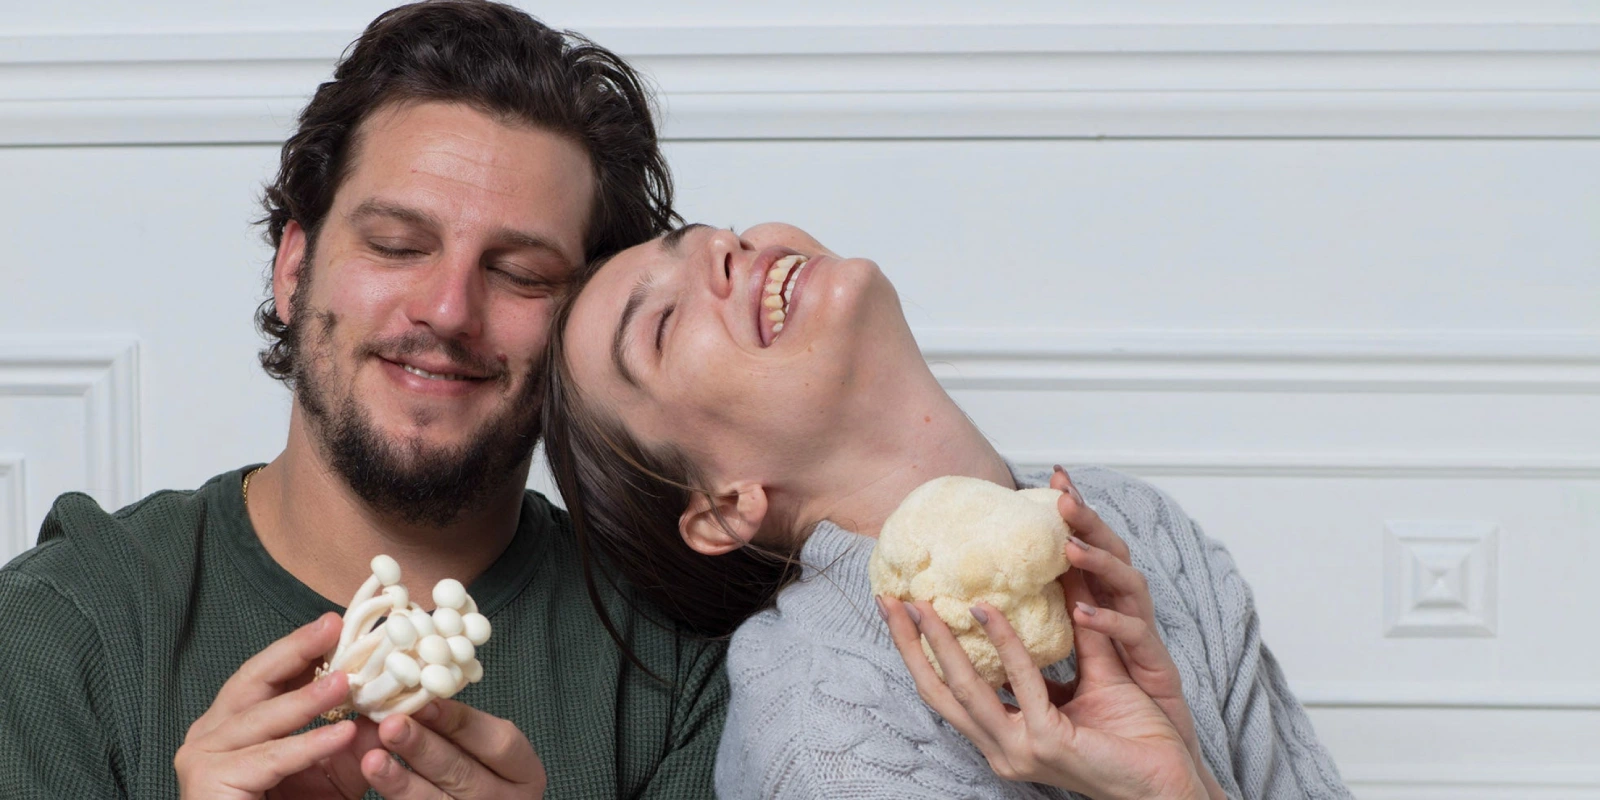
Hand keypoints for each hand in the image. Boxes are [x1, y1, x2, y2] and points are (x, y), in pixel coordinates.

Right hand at [175, 613, 376, 798]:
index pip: (272, 672)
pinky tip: (342, 734)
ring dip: (307, 698)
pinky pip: (267, 758)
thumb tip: (391, 695)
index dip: (305, 645)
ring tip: (347, 681)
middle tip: (333, 626)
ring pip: (261, 717)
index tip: (341, 620)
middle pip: (255, 679)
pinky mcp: (208, 784)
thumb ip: (356, 733)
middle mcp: (212, 733)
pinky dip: (306, 746)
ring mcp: (204, 757)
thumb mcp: (338, 770)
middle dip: (296, 650)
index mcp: (236, 721)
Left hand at [362, 697, 547, 798]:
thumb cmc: (475, 768)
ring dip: (402, 781)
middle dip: (425, 748)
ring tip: (373, 759)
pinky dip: (397, 796)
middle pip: (465, 774)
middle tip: (391, 726)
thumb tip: (415, 698)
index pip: (499, 743)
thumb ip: (457, 729)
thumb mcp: (481, 749)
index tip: (424, 702)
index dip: (460, 722)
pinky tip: (377, 780)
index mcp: (524, 773)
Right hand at [881, 593, 1205, 799]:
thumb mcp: (1090, 676)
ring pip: (965, 689)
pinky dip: (1003, 643)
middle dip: (909, 645)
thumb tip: (1052, 578)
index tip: (900, 610)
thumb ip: (1065, 637)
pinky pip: (1020, 682)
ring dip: (942, 641)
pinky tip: (991, 610)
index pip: (946, 694)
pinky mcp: (1046, 743)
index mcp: (1004, 738)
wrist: (1169, 783)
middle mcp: (1001, 749)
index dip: (918, 652)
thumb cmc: (1134, 738)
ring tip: (928, 600)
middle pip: (937, 693)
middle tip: (891, 600)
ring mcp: (1020, 750)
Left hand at [1052, 467, 1223, 798]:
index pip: (1090, 553)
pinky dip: (1109, 623)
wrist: (1162, 767)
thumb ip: (1060, 632)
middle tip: (1062, 493)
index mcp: (1107, 611)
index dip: (1075, 518)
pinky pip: (1135, 638)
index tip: (1052, 480)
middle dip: (1089, 521)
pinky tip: (1084, 613)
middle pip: (1113, 554)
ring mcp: (1145, 640)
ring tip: (1069, 546)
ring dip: (1099, 562)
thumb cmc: (1123, 714)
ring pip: (1128, 584)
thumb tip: (1005, 606)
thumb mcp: (1081, 665)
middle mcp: (1129, 617)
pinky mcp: (1158, 668)